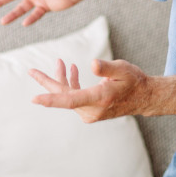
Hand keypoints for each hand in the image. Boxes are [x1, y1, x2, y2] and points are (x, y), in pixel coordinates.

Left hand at [28, 58, 148, 122]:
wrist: (144, 98)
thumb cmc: (134, 81)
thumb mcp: (123, 69)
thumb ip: (107, 67)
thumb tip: (92, 64)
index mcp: (100, 98)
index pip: (71, 100)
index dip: (51, 99)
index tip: (34, 99)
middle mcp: (93, 110)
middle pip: (64, 96)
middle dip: (49, 82)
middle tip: (31, 71)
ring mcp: (91, 113)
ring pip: (68, 96)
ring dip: (62, 80)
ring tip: (60, 63)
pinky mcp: (90, 113)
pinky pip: (74, 99)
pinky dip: (71, 85)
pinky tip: (72, 71)